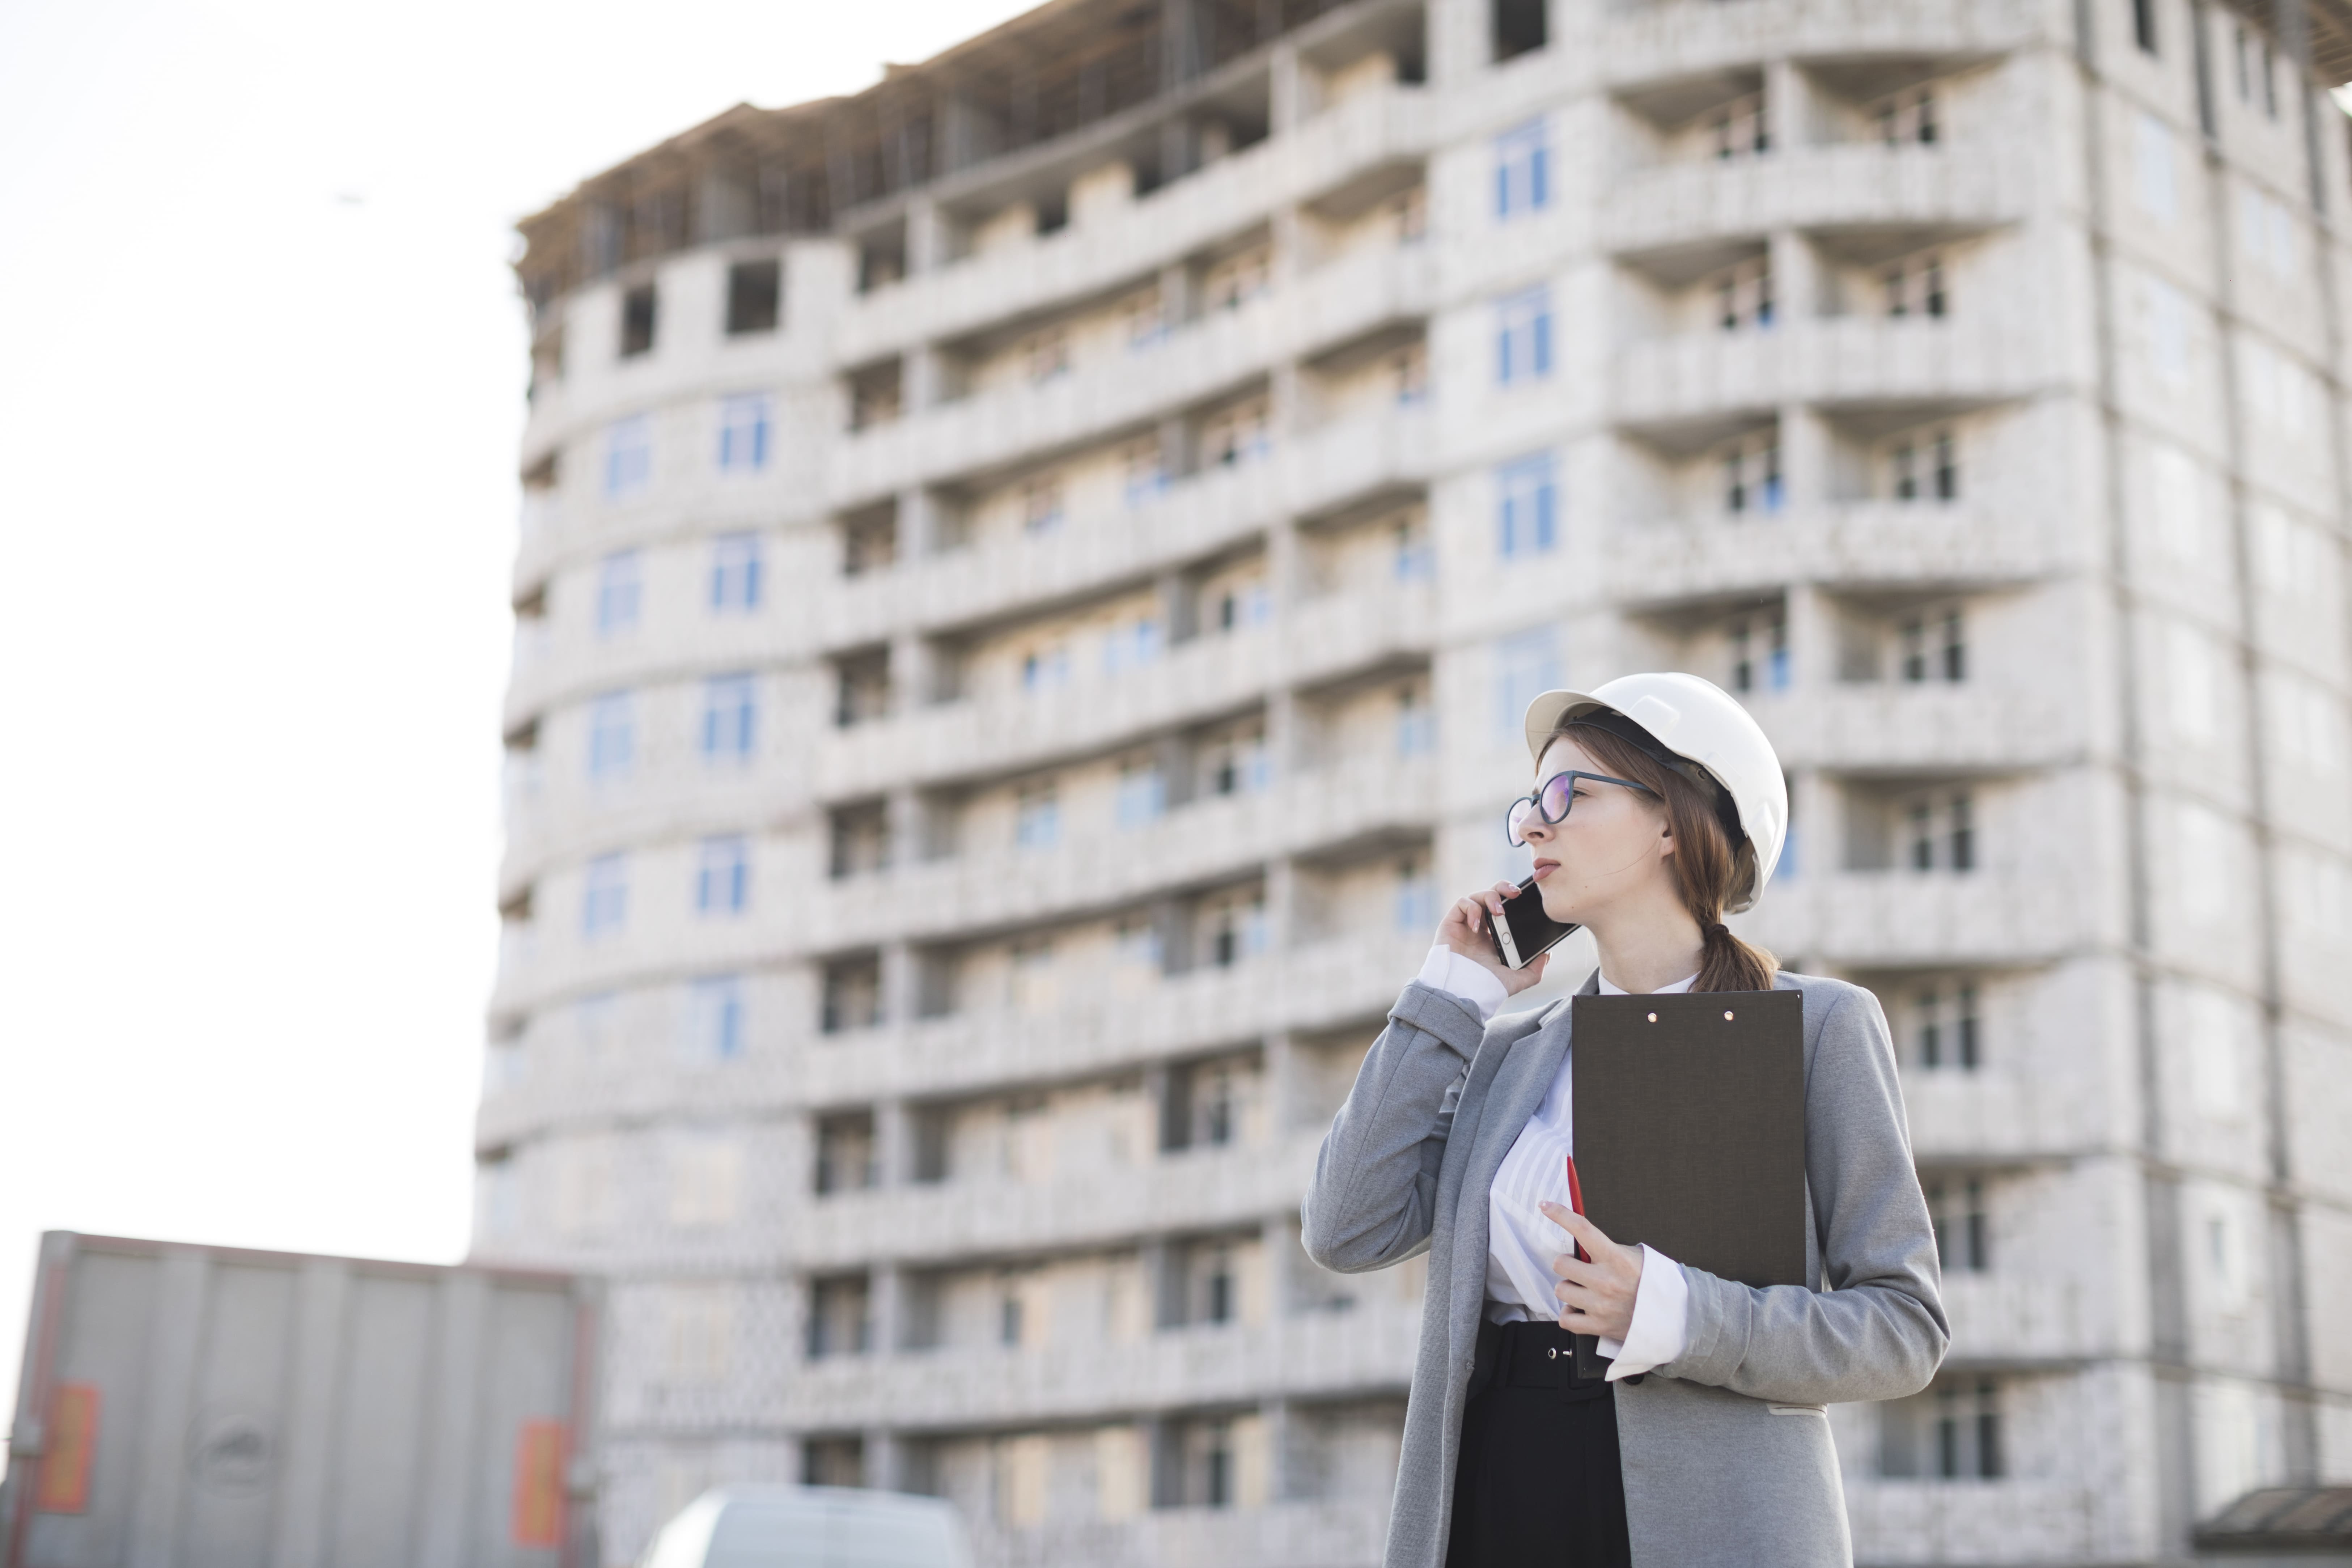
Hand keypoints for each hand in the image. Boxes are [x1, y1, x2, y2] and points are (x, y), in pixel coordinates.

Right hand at [1436, 882, 1550, 996]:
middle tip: (1516, 894)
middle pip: (1492, 894)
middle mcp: (1481, 926)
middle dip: (1504, 887)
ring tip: (1499, 911)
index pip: (1506, 908)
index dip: (1514, 899)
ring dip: (1491, 897)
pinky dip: (1472, 909)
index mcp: (1495, 935)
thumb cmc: (1486, 988)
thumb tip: (1547, 955)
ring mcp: (1465, 923)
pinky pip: (1462, 903)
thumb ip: (1535, 970)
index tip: (1526, 898)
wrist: (1463, 993)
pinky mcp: (1451, 922)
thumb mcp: (1518, 980)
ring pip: (1477, 895)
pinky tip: (1477, 926)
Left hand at [1538, 1202, 1640, 1341]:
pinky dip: (1570, 1314)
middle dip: (1567, 1264)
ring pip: (1561, 1290)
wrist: (1673, 1315)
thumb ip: (1608, 1248)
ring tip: (1584, 1290)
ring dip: (1569, 1288)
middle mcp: (1606, 1281)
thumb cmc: (1652, 1282)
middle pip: (1561, 1264)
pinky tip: (1580, 1308)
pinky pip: (1566, 1319)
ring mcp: (1601, 1305)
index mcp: (1617, 1258)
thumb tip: (1581, 1238)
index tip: (1546, 1206)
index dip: (1560, 1214)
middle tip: (1580, 1267)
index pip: (1582, 1230)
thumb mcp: (1636, 1256)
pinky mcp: (1599, 1326)